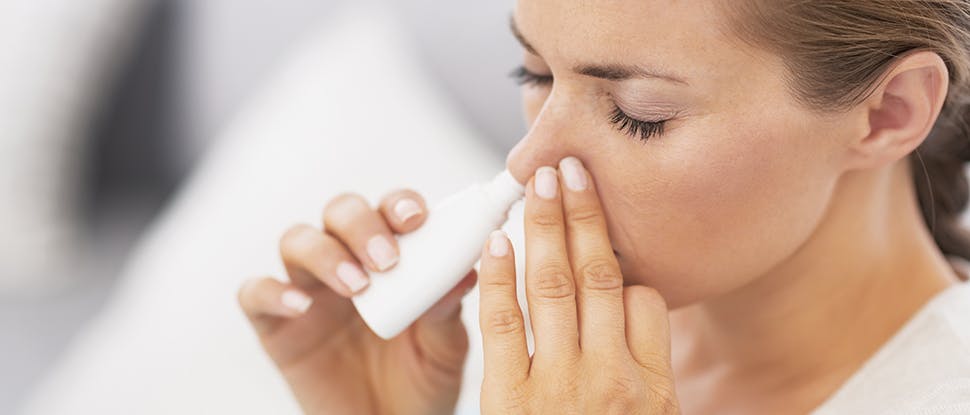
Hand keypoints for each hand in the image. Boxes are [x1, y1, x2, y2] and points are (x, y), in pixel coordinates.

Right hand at [238, 189, 475, 414]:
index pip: (390, 210)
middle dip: (362, 224)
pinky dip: (273, 292)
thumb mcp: (445, 349)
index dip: (400, 204)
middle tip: (387, 259)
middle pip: (341, 212)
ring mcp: (310, 290)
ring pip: (297, 240)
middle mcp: (348, 262)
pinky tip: (302, 307)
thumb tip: (465, 272)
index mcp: (393, 257)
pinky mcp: (276, 324)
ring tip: (356, 287)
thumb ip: (447, 310)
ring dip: (325, 254)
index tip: (417, 219)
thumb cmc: (421, 382)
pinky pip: (256, 294)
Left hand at [477, 157, 680, 413]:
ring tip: (541, 183)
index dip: (625, 265)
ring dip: (546, 226)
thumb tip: (634, 320)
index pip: (647, 302)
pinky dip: (499, 275)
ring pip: (553, 285)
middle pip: (599, 276)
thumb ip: (647, 377)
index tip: (606, 234)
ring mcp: (558, 384)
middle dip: (585, 214)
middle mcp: (611, 376)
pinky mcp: (508, 397)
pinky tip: (498, 241)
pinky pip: (503, 322)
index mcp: (654, 387)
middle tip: (573, 168)